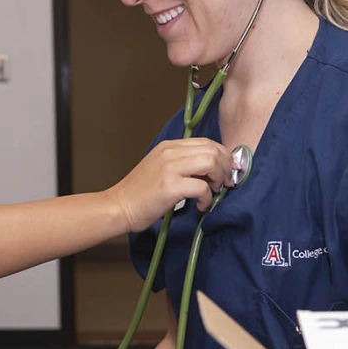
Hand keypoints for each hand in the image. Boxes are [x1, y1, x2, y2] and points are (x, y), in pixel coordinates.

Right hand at [105, 138, 234, 230]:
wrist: (119, 206)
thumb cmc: (139, 193)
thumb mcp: (160, 168)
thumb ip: (182, 164)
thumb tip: (212, 171)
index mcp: (168, 146)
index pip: (206, 142)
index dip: (223, 156)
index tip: (228, 171)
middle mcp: (169, 152)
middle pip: (212, 150)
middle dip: (226, 167)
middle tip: (225, 183)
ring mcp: (169, 168)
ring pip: (211, 162)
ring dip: (219, 178)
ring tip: (214, 192)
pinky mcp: (170, 186)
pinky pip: (202, 187)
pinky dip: (207, 198)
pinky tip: (201, 205)